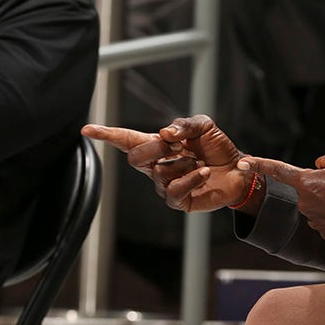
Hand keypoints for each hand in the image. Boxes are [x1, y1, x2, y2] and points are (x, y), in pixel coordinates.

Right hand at [83, 114, 251, 212]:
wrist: (238, 169)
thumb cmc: (217, 147)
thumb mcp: (204, 126)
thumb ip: (184, 124)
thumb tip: (165, 133)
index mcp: (157, 146)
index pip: (126, 140)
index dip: (107, 134)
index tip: (86, 129)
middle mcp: (156, 166)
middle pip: (136, 157)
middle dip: (157, 148)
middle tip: (179, 146)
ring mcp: (164, 184)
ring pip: (159, 172)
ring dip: (182, 163)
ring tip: (198, 162)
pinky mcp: (177, 200)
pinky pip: (174, 190)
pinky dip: (191, 178)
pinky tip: (204, 172)